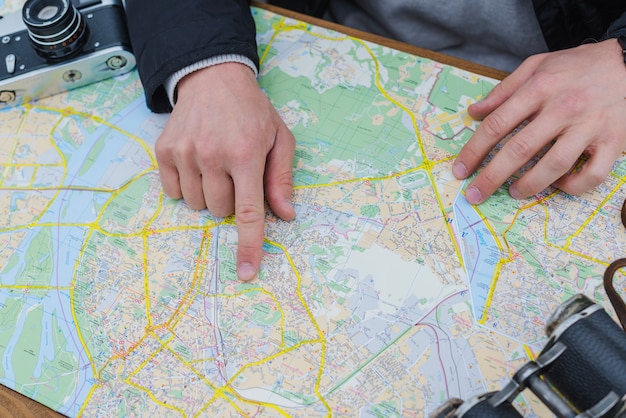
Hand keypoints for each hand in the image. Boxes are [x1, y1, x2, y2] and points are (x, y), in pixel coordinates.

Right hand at [155, 63, 295, 280]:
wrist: (213, 79)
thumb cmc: (252, 112)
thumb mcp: (279, 139)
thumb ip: (282, 179)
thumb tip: (285, 215)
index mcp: (246, 154)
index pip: (248, 211)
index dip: (249, 245)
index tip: (247, 272)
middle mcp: (212, 155)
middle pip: (220, 212)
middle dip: (231, 201)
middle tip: (235, 173)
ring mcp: (184, 153)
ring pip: (197, 205)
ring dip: (209, 194)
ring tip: (216, 165)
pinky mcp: (164, 151)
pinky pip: (173, 193)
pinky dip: (187, 187)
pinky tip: (197, 163)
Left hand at [452, 38, 625, 203]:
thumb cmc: (578, 65)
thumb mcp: (537, 65)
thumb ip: (504, 90)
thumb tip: (474, 113)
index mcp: (540, 88)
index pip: (497, 125)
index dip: (474, 151)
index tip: (460, 170)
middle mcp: (563, 108)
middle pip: (519, 150)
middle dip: (491, 177)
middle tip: (474, 194)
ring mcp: (590, 126)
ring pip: (554, 166)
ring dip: (529, 185)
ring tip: (513, 192)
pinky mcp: (614, 141)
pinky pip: (592, 175)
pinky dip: (573, 186)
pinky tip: (558, 185)